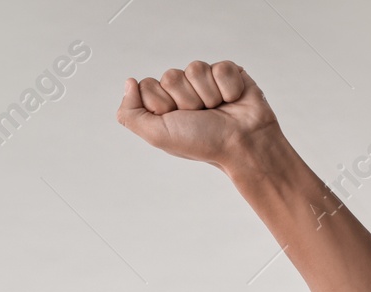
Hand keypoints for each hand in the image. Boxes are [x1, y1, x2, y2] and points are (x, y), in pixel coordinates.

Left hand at [116, 60, 280, 170]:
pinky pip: (219, 67)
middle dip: (186, 101)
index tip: (176, 120)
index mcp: (163, 104)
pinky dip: (227, 88)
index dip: (161, 104)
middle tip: (199, 117)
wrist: (242, 144)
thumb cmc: (202, 143)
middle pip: (170, 76)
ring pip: (195, 68)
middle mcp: (181, 90)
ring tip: (217, 110)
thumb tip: (129, 83)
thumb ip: (131, 113)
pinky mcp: (227, 71)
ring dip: (207, 95)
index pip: (147, 86)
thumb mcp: (157, 135)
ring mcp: (204, 80)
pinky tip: (231, 101)